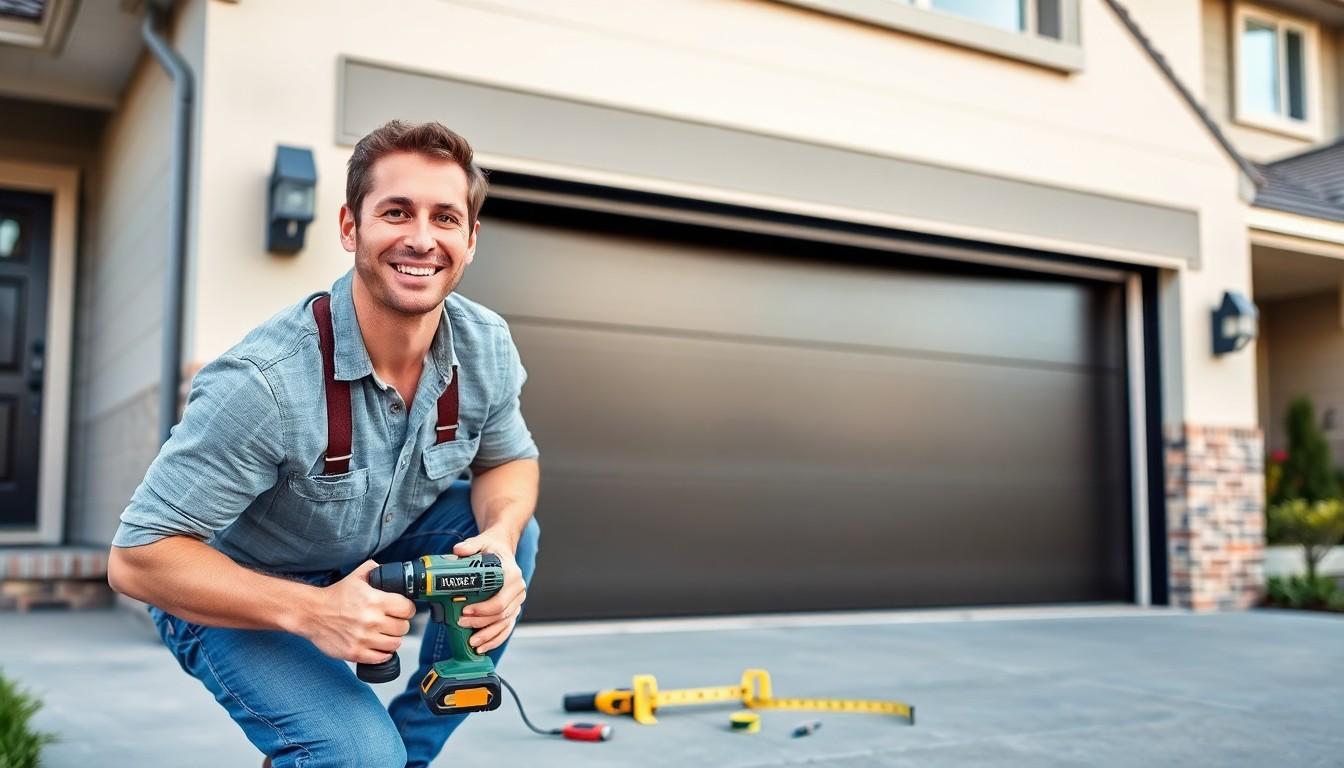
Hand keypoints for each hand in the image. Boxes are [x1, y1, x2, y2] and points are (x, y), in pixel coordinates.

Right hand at [301, 560, 416, 663]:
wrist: (312, 613)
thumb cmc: (334, 596)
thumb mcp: (356, 576)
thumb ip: (375, 570)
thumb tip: (389, 570)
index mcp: (375, 601)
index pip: (407, 609)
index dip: (407, 609)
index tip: (403, 610)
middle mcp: (371, 621)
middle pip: (403, 628)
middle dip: (400, 624)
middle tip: (392, 622)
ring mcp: (363, 638)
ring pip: (394, 644)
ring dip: (392, 639)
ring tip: (385, 634)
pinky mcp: (355, 652)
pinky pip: (380, 658)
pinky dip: (382, 653)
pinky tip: (378, 646)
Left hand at [453, 530, 525, 653]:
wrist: (502, 550)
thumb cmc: (491, 548)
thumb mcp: (481, 542)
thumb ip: (470, 546)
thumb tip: (457, 551)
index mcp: (512, 575)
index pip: (500, 599)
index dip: (483, 609)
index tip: (465, 611)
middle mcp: (518, 590)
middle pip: (501, 614)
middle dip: (480, 623)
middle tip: (461, 624)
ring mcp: (517, 602)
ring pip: (504, 624)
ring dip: (488, 635)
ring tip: (472, 643)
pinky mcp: (513, 610)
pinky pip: (507, 628)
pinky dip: (495, 639)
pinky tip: (483, 647)